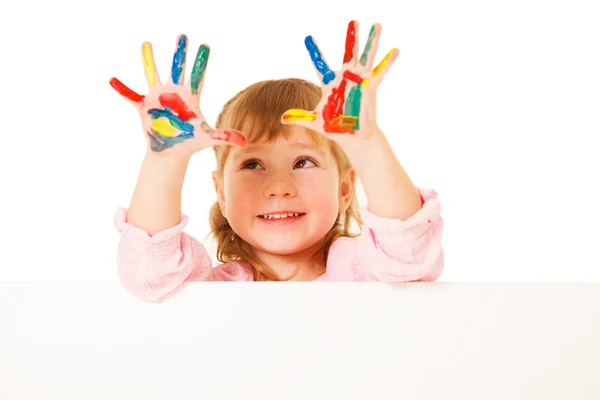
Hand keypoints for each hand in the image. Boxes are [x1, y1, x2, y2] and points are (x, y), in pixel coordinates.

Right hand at [110, 34, 245, 155]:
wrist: (172, 151)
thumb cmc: (191, 141)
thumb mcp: (208, 137)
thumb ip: (225, 136)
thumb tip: (244, 141)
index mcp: (190, 96)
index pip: (198, 74)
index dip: (201, 60)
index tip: (205, 44)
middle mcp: (174, 92)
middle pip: (178, 68)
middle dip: (180, 52)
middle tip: (182, 35)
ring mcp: (158, 97)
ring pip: (153, 74)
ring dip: (149, 60)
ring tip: (147, 43)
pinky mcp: (144, 106)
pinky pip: (131, 95)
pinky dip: (122, 89)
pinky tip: (112, 79)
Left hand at [281, 21, 397, 143]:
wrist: (353, 137)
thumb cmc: (335, 128)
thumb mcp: (315, 121)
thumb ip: (299, 117)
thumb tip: (282, 118)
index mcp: (330, 83)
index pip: (320, 64)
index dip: (314, 51)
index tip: (307, 37)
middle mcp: (345, 78)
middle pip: (348, 53)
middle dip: (351, 37)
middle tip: (353, 21)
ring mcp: (359, 81)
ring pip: (366, 56)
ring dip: (372, 41)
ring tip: (377, 24)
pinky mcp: (370, 87)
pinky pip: (379, 72)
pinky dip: (387, 62)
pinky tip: (395, 50)